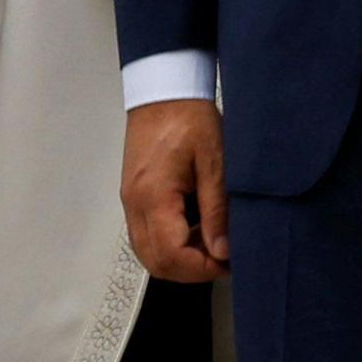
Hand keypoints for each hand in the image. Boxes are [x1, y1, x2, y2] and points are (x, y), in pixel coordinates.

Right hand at [121, 98, 229, 283]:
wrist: (163, 92)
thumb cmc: (191, 121)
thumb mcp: (214, 162)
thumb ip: (217, 210)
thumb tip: (223, 251)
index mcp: (153, 197)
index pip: (172, 255)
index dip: (203, 268)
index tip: (231, 260)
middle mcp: (134, 205)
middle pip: (156, 262)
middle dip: (191, 270)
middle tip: (222, 257)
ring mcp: (129, 202)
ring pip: (148, 253)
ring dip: (179, 259)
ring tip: (210, 243)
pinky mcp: (132, 197)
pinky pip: (145, 237)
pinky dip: (169, 245)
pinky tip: (194, 229)